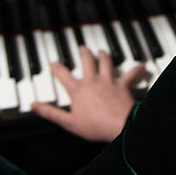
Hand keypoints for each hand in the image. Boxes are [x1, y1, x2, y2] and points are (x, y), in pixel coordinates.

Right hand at [31, 47, 145, 142]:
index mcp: (78, 90)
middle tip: (82, 48)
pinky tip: (141, 65)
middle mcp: (93, 81)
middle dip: (83, 52)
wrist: (119, 126)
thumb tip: (34, 106)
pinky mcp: (122, 85)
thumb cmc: (95, 126)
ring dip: (104, 55)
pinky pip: (131, 74)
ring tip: (102, 51)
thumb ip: (50, 113)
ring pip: (106, 62)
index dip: (56, 67)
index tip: (53, 63)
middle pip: (87, 61)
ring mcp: (108, 81)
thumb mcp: (68, 122)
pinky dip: (136, 69)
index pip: (62, 74)